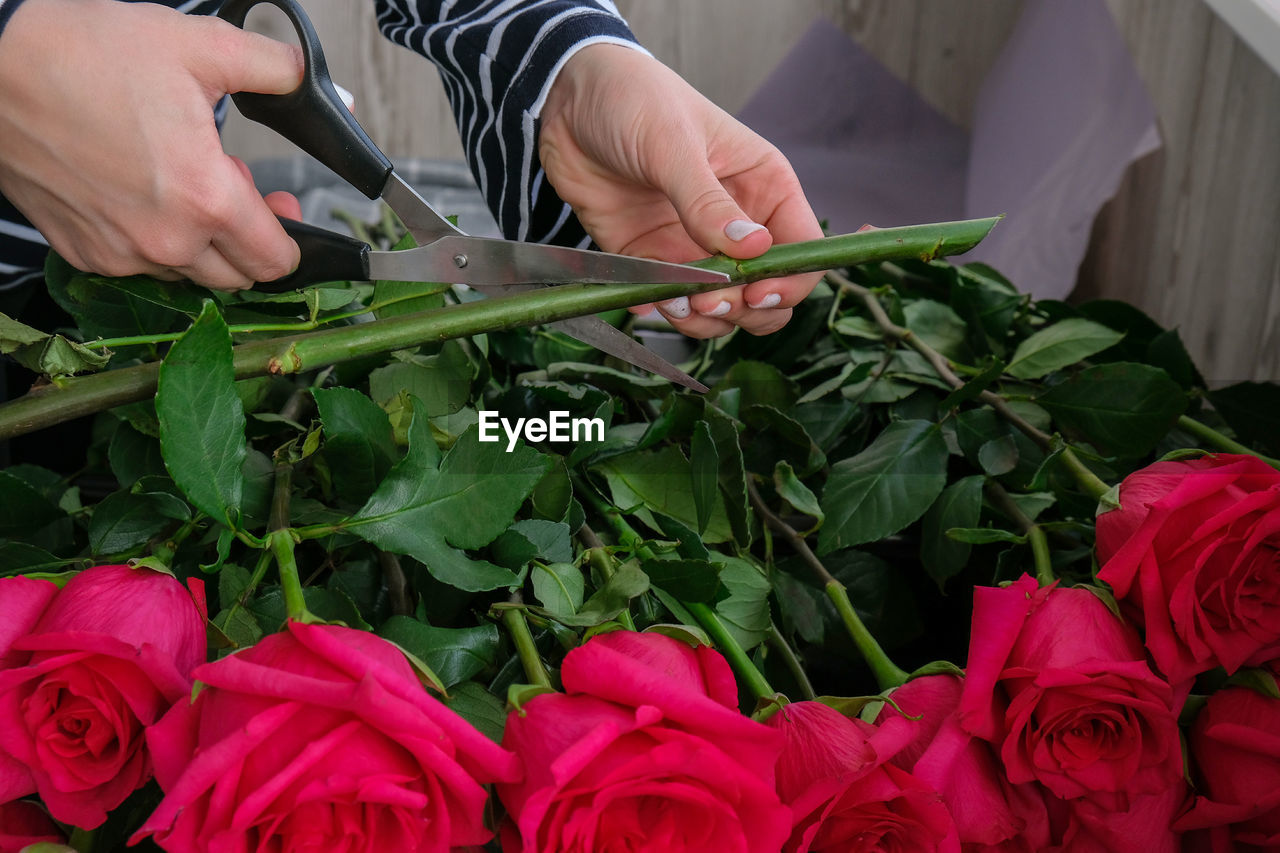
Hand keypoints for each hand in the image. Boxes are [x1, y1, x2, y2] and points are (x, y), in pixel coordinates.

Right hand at [0, 0, 303, 290]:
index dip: (289, 237)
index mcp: (204, 200)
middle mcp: (165, 241)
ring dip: (200, 240)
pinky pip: (139, 266)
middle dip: (247, 237)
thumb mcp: (198, 46)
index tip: (281, 209)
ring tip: (180, 180)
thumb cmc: (84, 55)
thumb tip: (303, 77)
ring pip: (188, 274)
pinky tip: (141, 192)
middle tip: (231, 184)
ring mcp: (120, 254)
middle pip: (237, 276)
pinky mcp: (84, 253)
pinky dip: (153, 241)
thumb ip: (272, 67)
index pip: (275, 261)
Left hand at [539, 44, 823, 337]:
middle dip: (744, 309)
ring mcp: (693, 245)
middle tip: (710, 301)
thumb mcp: (673, 144)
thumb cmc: (633, 99)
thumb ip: (707, 202)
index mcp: (762, 186)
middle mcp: (736, 222)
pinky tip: (646, 298)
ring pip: (721, 308)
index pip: (801, 247)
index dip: (789, 280)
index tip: (756, 292)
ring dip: (704, 320)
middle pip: (767, 290)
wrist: (566, 99)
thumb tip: (754, 249)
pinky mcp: (651, 259)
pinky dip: (662, 311)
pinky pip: (670, 301)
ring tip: (677, 303)